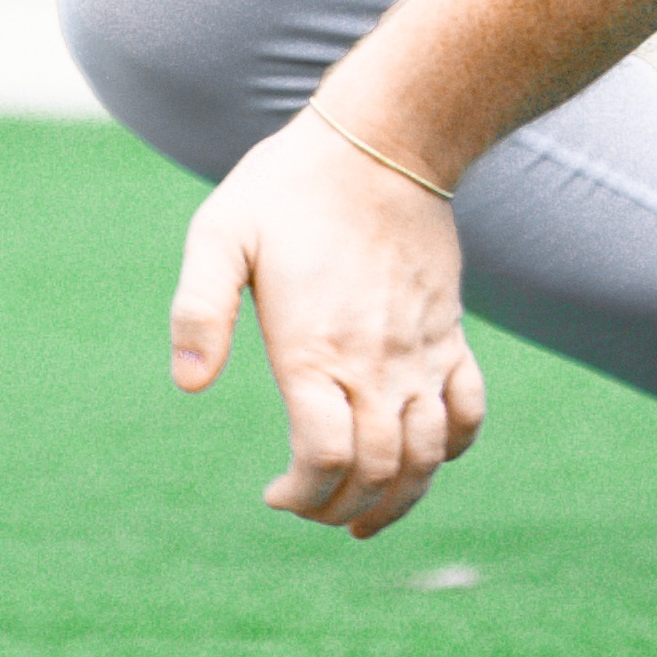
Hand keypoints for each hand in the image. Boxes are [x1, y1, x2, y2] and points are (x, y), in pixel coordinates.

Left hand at [169, 110, 489, 537]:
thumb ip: (199, 308)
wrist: (382, 140)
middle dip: (341, 510)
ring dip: (399, 500)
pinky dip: (450, 451)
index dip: (302, 496)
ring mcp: (419, 352)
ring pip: (427, 458)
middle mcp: (375, 362)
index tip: (274, 492)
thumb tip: (188, 385)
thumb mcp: (222, 232)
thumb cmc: (290, 187)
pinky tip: (421, 460)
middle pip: (378, 472)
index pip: (326, 460)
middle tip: (309, 506)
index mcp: (316, 348)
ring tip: (362, 516)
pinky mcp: (448, 335)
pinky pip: (467, 412)